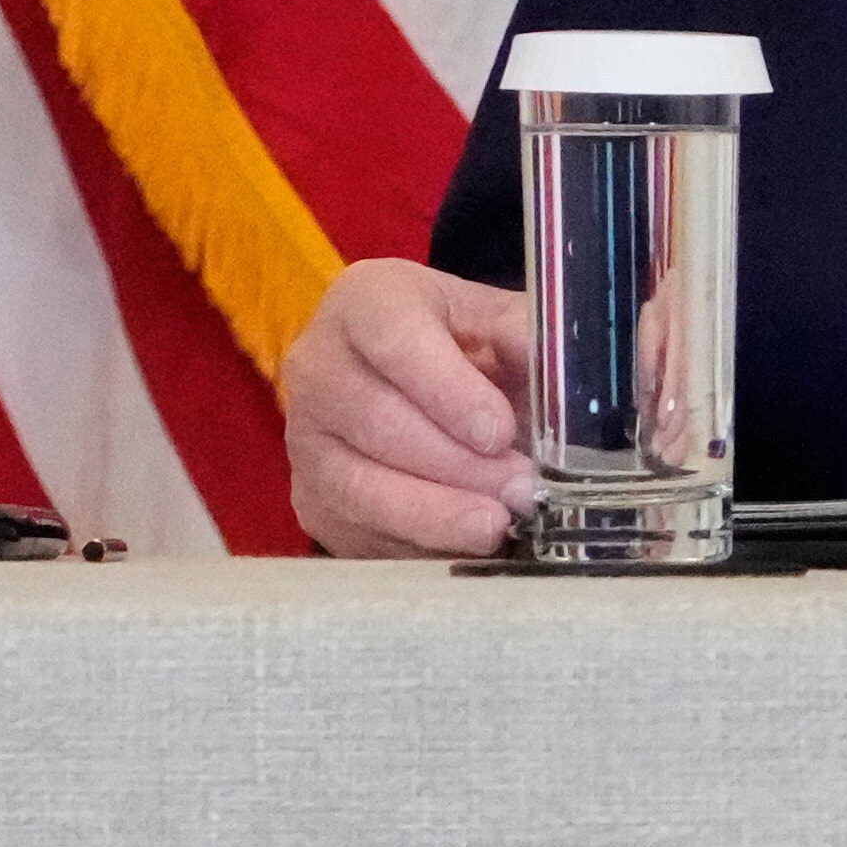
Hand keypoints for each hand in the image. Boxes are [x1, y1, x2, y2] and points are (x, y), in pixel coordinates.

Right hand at [281, 259, 540, 559]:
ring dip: (437, 513)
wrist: (412, 384)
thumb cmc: (462, 348)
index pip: (394, 339)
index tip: (499, 431)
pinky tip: (465, 544)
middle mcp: (318, 365)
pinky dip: (418, 545)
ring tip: (498, 524)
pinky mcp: (312, 499)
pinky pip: (359, 533)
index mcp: (365, 301)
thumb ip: (523, 333)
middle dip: (458, 464)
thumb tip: (540, 353)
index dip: (448, 390)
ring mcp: (306, 438)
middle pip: (378, 422)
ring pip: (361, 486)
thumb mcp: (496, 321)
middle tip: (520, 489)